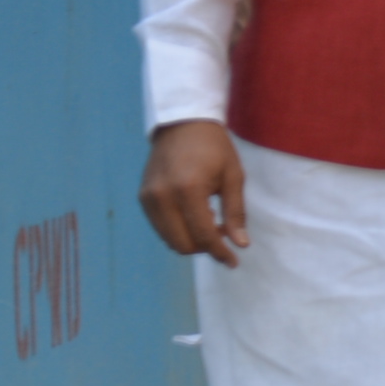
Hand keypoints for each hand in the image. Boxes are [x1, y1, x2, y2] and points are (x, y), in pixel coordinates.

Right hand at [140, 121, 249, 266]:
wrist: (183, 124)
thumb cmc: (214, 148)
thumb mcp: (233, 177)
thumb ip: (235, 213)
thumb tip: (241, 244)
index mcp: (188, 190)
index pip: (203, 235)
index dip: (220, 252)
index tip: (234, 261)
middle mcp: (162, 197)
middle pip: (182, 244)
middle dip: (205, 248)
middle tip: (224, 235)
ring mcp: (148, 198)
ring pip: (169, 239)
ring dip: (192, 240)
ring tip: (210, 221)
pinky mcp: (142, 198)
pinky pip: (161, 227)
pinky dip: (179, 230)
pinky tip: (194, 215)